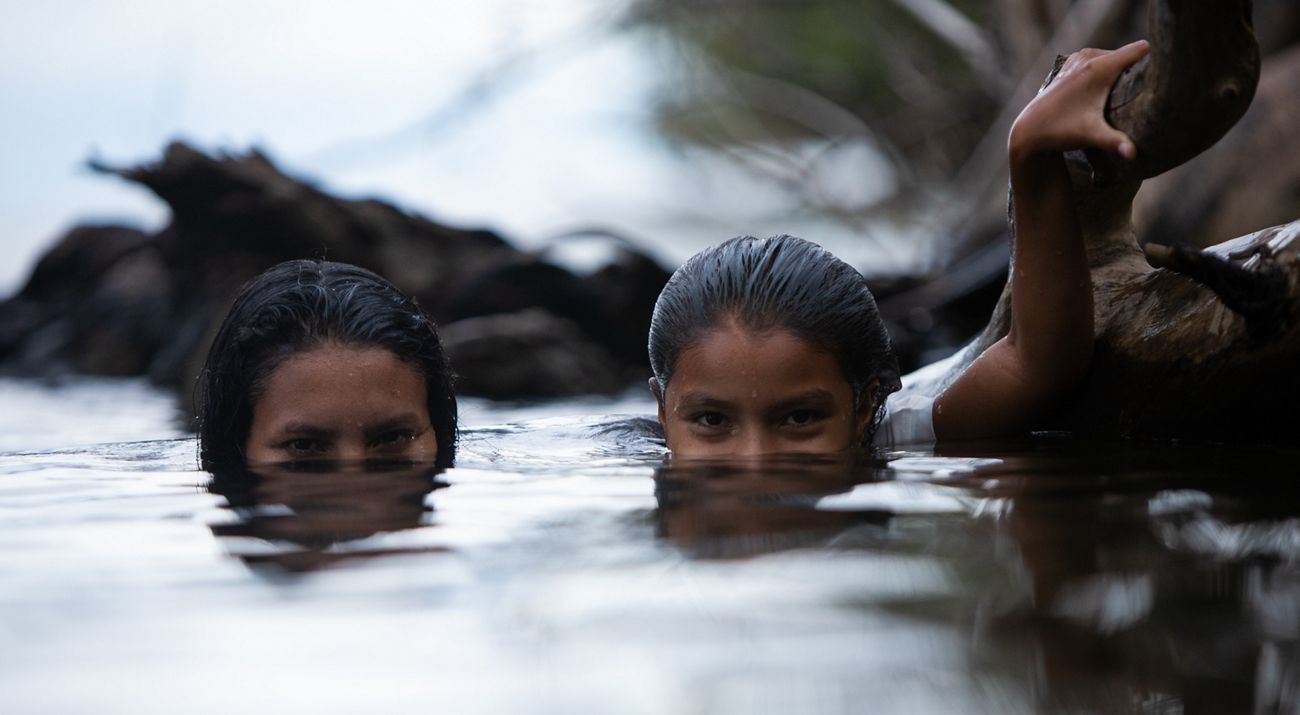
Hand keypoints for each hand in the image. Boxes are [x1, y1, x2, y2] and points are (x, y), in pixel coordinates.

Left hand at [1009, 40, 1150, 159]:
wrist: (1029, 130)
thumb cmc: (1061, 132)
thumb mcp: (1091, 135)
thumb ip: (1115, 141)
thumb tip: (1134, 155)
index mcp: (1100, 67)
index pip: (1140, 49)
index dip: (1151, 60)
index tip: (1157, 77)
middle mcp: (1089, 57)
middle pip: (1128, 55)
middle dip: (1136, 69)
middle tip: (1142, 92)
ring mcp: (1078, 58)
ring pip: (1113, 58)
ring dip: (1120, 71)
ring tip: (1124, 93)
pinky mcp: (1071, 64)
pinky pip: (1098, 61)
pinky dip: (1104, 71)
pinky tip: (1104, 90)